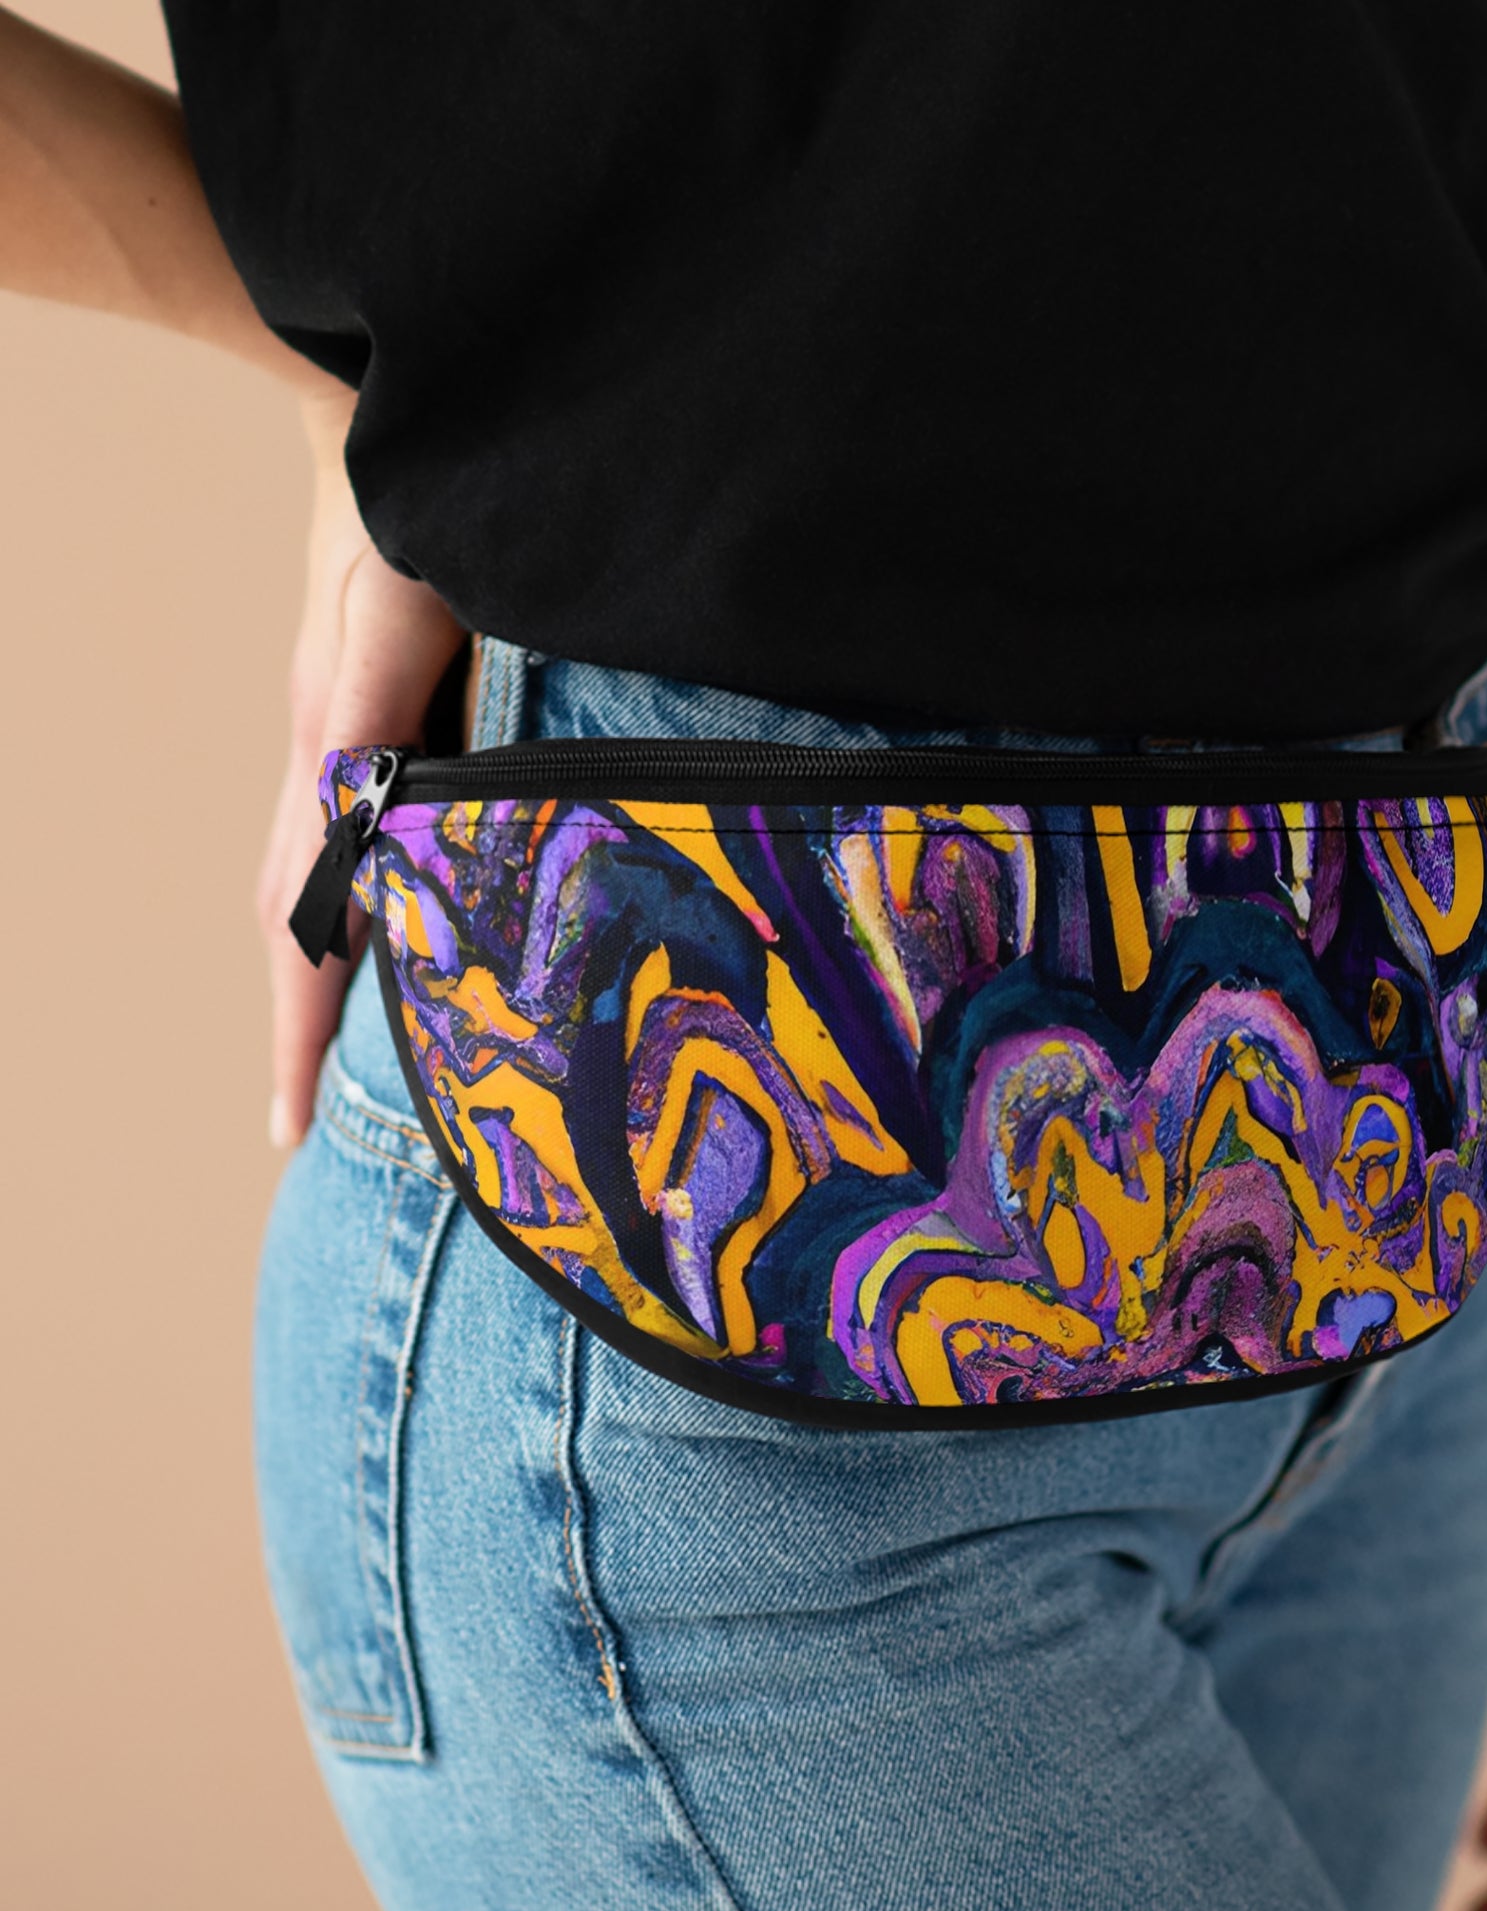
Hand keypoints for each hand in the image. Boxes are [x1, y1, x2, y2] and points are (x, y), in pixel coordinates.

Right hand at [258, 387, 467, 1147]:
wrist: (375, 408)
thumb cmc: (400, 501)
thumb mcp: (397, 607)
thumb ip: (376, 713)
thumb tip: (358, 830)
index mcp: (332, 752)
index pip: (300, 920)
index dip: (299, 1027)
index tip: (289, 1127)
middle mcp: (330, 757)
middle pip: (294, 919)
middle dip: (302, 1025)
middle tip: (309, 1126)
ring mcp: (347, 734)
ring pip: (319, 880)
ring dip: (326, 972)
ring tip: (344, 1059)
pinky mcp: (376, 710)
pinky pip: (353, 831)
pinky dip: (359, 900)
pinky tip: (398, 925)